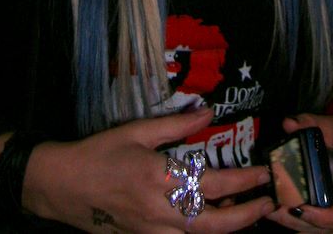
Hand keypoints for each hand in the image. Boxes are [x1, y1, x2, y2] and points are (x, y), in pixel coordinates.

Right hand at [22, 106, 274, 231]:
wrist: (62, 186)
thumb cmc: (100, 153)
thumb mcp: (136, 131)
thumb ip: (175, 125)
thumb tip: (208, 111)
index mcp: (162, 178)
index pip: (214, 183)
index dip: (245, 181)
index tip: (265, 173)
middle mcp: (162, 210)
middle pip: (216, 223)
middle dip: (248, 215)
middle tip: (270, 201)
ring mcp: (153, 230)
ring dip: (228, 226)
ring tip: (247, 210)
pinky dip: (202, 230)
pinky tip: (211, 217)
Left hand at [265, 111, 332, 230]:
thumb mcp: (330, 125)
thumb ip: (309, 122)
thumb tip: (289, 124)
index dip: (326, 218)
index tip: (302, 208)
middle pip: (327, 228)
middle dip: (299, 221)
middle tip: (276, 209)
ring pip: (316, 229)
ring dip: (292, 222)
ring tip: (270, 210)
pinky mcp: (323, 210)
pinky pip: (309, 223)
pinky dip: (292, 218)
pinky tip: (273, 207)